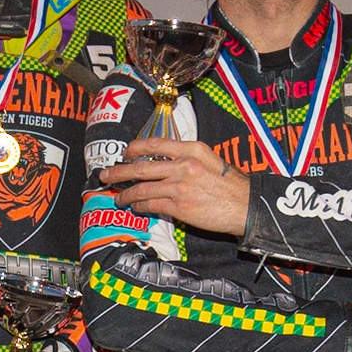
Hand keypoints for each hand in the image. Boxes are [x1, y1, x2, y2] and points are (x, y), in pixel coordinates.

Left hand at [101, 139, 252, 235]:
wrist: (246, 206)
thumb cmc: (232, 185)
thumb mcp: (211, 160)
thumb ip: (187, 158)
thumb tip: (164, 163)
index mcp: (192, 150)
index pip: (155, 144)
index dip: (135, 148)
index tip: (125, 153)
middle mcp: (184, 165)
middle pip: (141, 167)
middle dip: (118, 172)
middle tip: (105, 176)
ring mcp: (180, 187)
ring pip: (142, 189)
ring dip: (126, 194)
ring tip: (117, 197)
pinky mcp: (180, 207)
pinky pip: (152, 205)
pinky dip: (140, 206)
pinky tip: (135, 207)